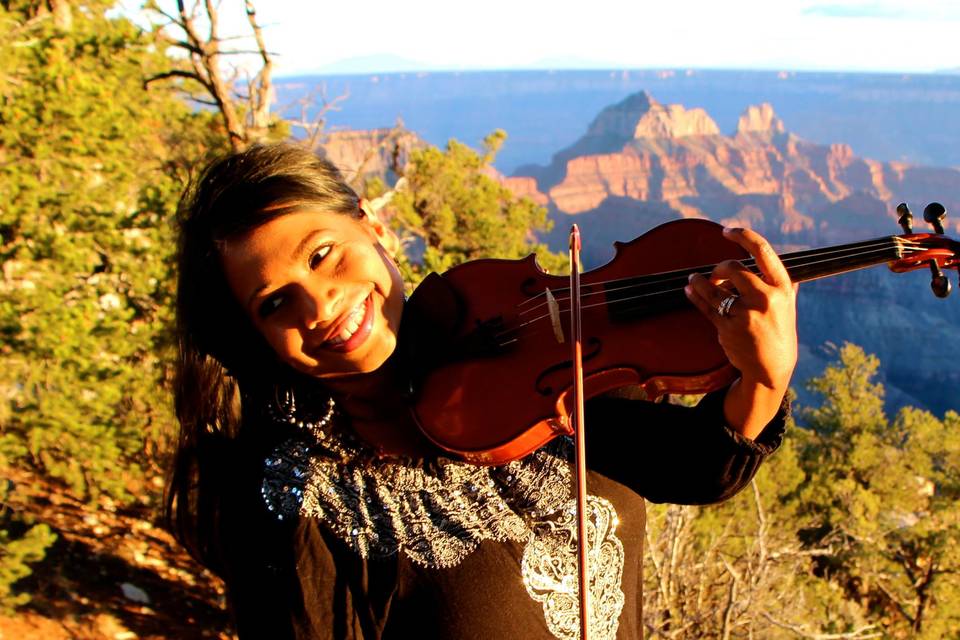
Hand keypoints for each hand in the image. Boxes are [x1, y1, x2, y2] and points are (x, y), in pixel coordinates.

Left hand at [683, 227, 797, 436]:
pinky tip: (689, 291)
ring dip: (699, 281)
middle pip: (733, 268)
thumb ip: (783, 283)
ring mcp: (745, 314)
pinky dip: (695, 296)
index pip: (762, 251)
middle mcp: (765, 299)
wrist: (771, 369)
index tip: (728, 231)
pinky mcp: (728, 329)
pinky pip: (706, 307)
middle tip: (715, 274)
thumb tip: (776, 259)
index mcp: (782, 288)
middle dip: (719, 268)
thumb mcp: (789, 306)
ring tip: (693, 280)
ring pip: (713, 289)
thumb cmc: (779, 333)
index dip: (743, 236)